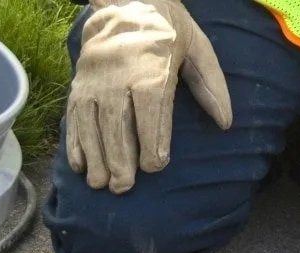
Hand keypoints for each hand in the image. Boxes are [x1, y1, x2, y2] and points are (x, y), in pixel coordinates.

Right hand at [66, 0, 231, 193]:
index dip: (151, 141)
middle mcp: (118, 77)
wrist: (127, 4)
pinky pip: (74, 117)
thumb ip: (211, 86)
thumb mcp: (198, 49)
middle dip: (120, 158)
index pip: (149, 111)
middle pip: (117, 123)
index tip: (154, 166)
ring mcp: (95, 82)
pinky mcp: (79, 85)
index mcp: (151, 69)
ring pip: (92, 124)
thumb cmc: (169, 33)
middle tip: (124, 187)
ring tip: (102, 184)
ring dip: (96, 157)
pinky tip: (81, 166)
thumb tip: (225, 122)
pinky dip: (75, 143)